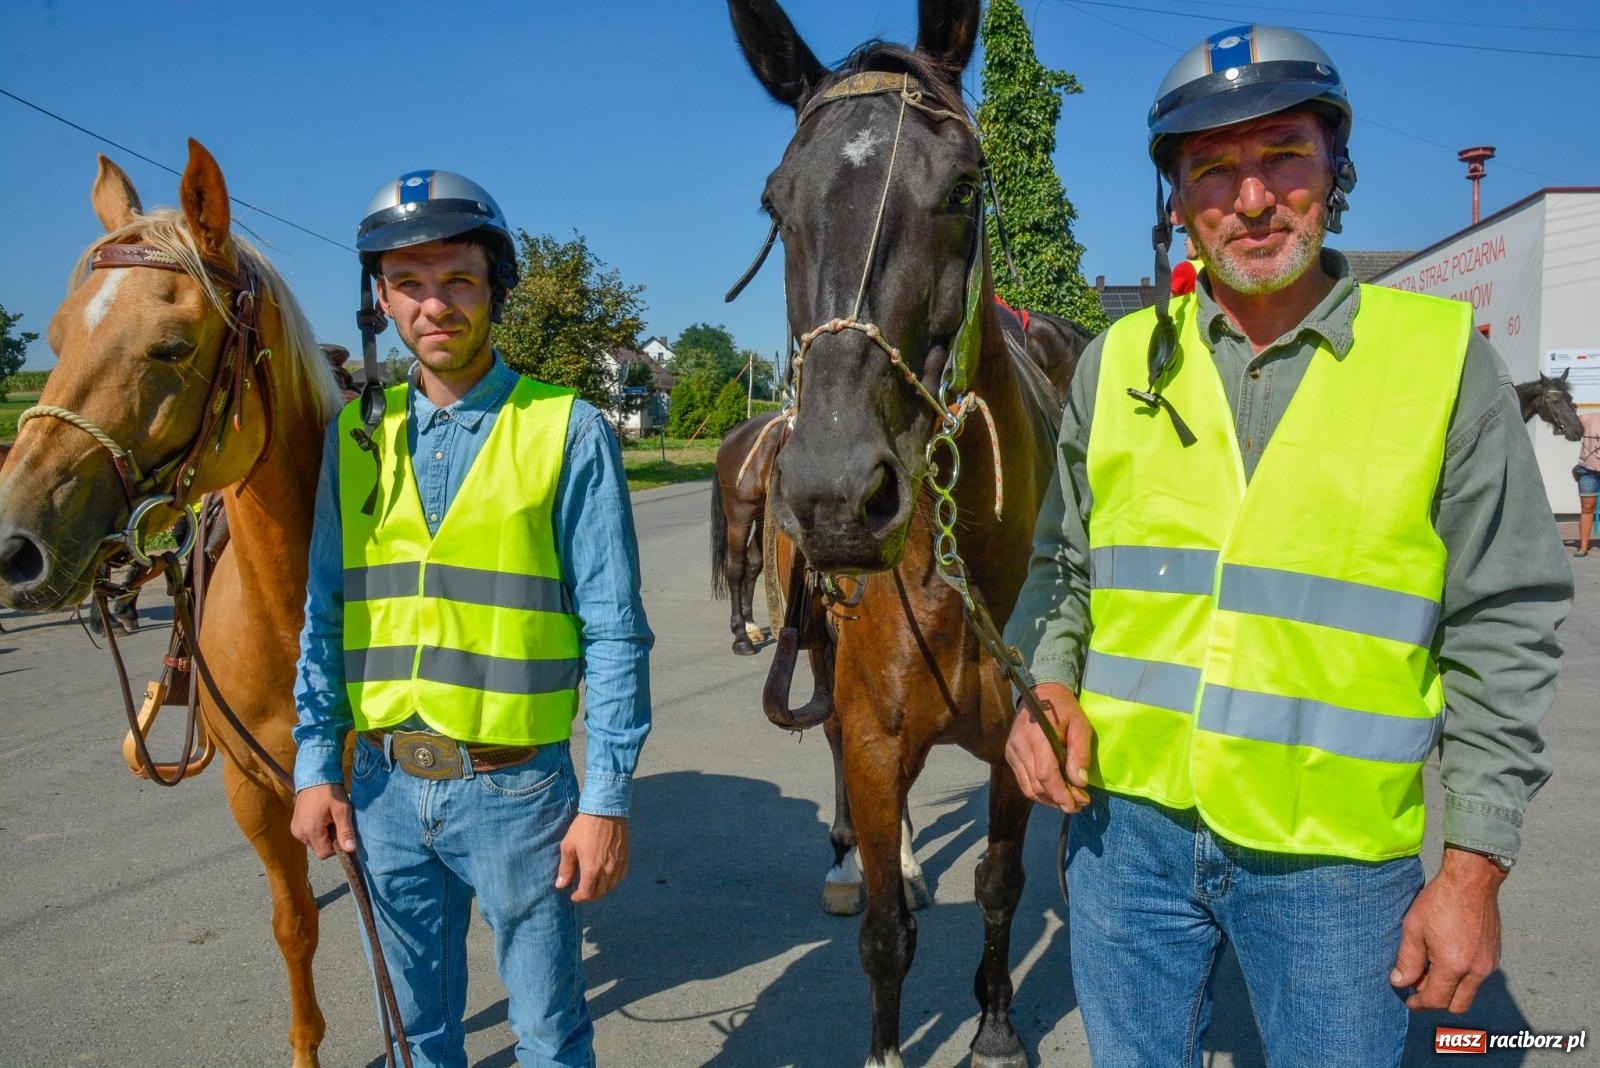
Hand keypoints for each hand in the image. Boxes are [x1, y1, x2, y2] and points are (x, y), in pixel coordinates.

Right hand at [291, 783, 356, 859]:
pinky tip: (321, 816)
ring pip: (314, 841)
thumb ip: (345, 831)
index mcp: (310, 831)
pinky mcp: (295, 825)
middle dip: (329, 838)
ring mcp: (296, 829)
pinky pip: (309, 834)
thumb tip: (350, 850)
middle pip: (319, 848)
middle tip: (335, 820)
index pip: (324, 853)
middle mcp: (300, 833)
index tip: (340, 830)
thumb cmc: (330, 792)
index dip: (335, 846)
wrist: (315, 775)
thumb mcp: (342, 810)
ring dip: (323, 834)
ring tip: (328, 816)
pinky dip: (317, 829)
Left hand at [555, 813, 629, 902]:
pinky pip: (621, 876)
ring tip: (594, 884)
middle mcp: (607, 871)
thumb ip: (565, 868)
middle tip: (582, 891)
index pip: (587, 894)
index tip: (573, 896)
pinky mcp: (626, 857)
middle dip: (590, 896)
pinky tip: (607, 875)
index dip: (579, 898)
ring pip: (612, 886)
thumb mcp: (568, 846)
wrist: (605, 810)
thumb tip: (561, 886)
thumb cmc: (584, 828)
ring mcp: (618, 865)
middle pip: (600, 893)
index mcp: (592, 870)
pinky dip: (613, 880)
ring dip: (602, 889)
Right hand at [1005, 681, 1092, 811]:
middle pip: (1037, 785)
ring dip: (1048, 799)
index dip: (1060, 794)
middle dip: (1059, 799)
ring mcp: (1012, 751)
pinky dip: (1039, 791)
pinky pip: (1023, 781)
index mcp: (1037, 737)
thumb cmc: (1063, 709)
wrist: (1040, 692)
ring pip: (1028, 788)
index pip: (1045, 774)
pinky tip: (1053, 792)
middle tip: (1079, 804)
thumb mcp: (1080, 725)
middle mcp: (1020, 746)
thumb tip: (1079, 782)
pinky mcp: (1010, 755)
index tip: (1076, 805)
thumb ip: (1080, 753)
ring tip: (1068, 801)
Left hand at [1391, 847, 1506, 1012]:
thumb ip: (1407, 960)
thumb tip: (1399, 982)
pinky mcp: (1494, 955)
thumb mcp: (1414, 928)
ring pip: (1469, 992)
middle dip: (1437, 1002)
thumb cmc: (1439, 901)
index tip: (1409, 1001)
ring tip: (1430, 969)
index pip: (1436, 1000)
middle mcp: (1476, 971)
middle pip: (1458, 1005)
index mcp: (1453, 966)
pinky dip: (1462, 977)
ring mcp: (1489, 964)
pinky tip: (1447, 958)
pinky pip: (1478, 977)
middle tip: (1419, 988)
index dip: (1420, 1004)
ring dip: (1450, 989)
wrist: (1472, 881)